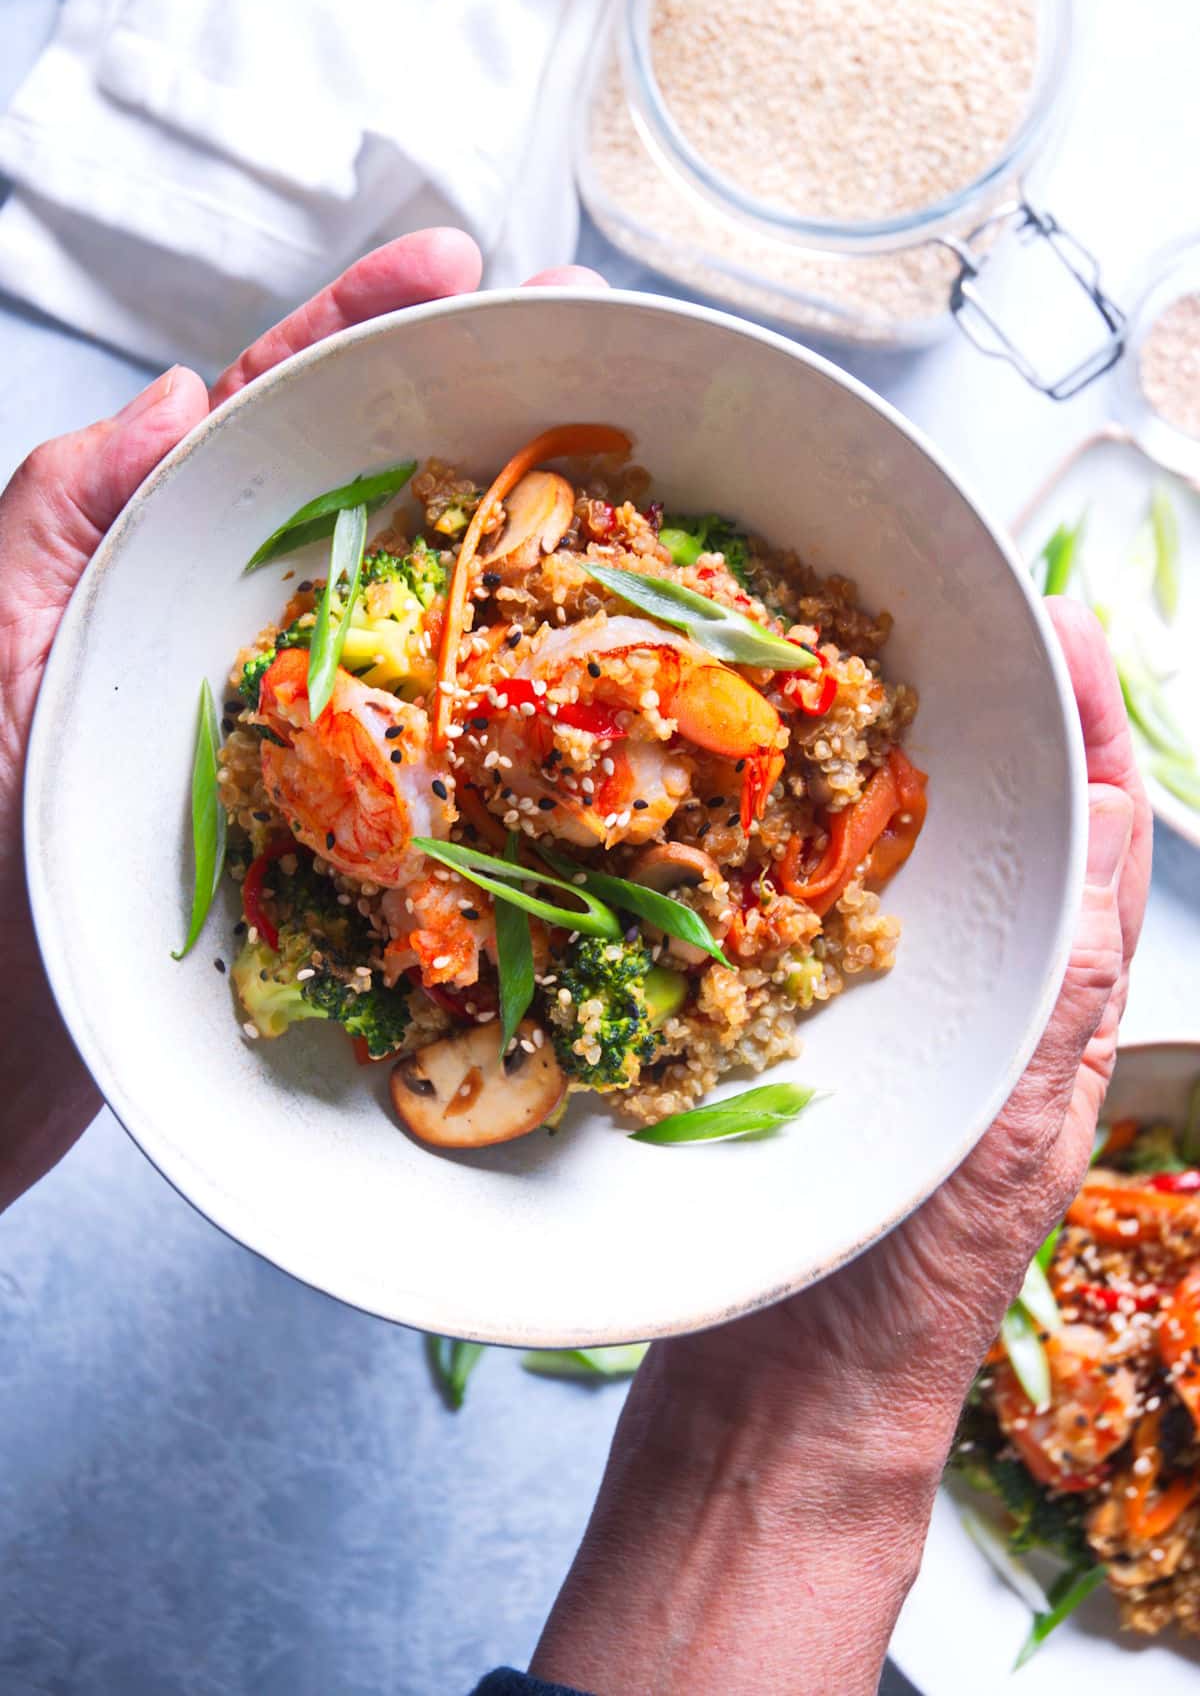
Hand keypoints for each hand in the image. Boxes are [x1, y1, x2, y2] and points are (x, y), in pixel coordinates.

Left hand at [0, 232, 602, 1213]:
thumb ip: (62, 512)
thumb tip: (181, 392)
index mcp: (167, 567)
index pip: (273, 417)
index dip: (361, 324)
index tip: (457, 256)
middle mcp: (256, 639)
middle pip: (385, 495)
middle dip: (484, 407)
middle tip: (584, 332)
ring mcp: (312, 738)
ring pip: (437, 617)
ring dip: (528, 548)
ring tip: (621, 474)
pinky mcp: (352, 837)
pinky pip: (455, 758)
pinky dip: (528, 722)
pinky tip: (592, 692)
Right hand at [533, 600, 1150, 1695]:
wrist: (767, 1412)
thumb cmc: (893, 1300)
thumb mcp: (1007, 1132)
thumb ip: (1066, 982)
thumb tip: (1114, 811)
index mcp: (1048, 1017)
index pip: (1090, 836)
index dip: (1087, 722)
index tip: (1062, 617)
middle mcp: (967, 1003)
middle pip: (991, 828)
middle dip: (973, 718)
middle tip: (934, 611)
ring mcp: (869, 1018)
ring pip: (879, 862)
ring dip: (860, 766)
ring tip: (827, 667)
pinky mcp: (774, 1035)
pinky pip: (785, 916)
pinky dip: (769, 843)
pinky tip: (732, 791)